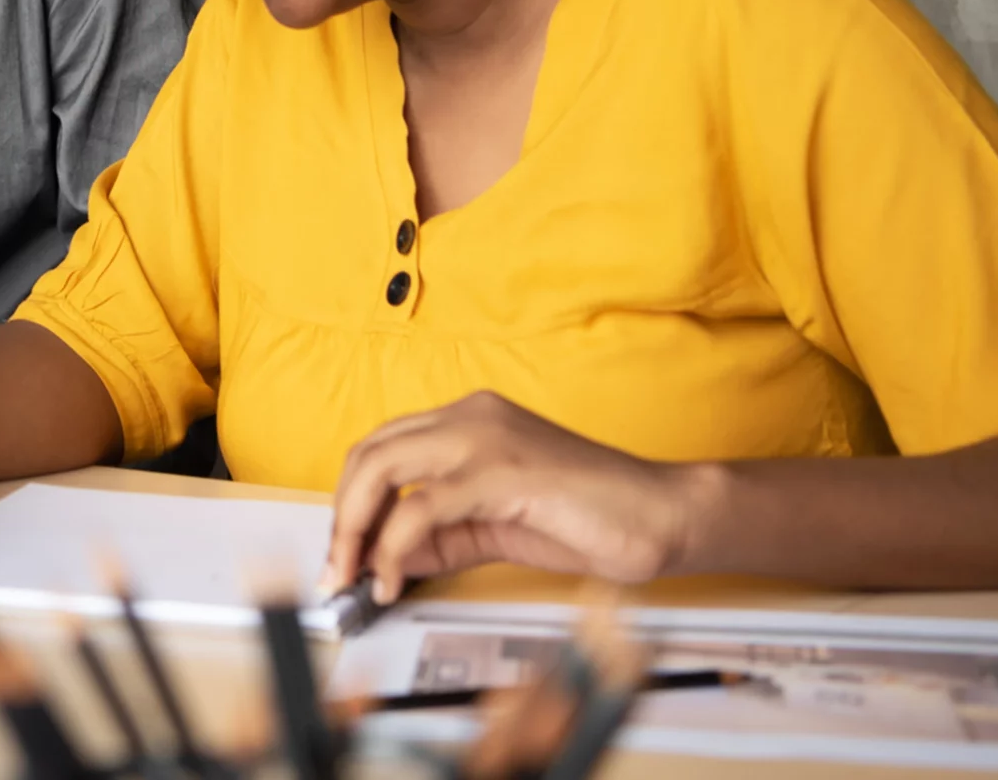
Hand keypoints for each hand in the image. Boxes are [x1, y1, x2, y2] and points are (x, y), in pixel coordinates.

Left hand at [324, 391, 713, 603]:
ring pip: (381, 469)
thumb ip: (439, 536)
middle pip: (368, 454)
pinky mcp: (502, 472)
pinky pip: (421, 508)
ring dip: (353, 531)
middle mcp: (469, 416)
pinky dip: (393, 549)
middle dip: (340, 517)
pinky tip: (394, 581)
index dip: (350, 502)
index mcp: (468, 420)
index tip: (340, 553)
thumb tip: (383, 555)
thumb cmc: (590, 516)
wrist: (663, 515)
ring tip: (352, 578)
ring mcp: (485, 438)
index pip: (381, 450)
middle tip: (335, 571)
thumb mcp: (493, 528)